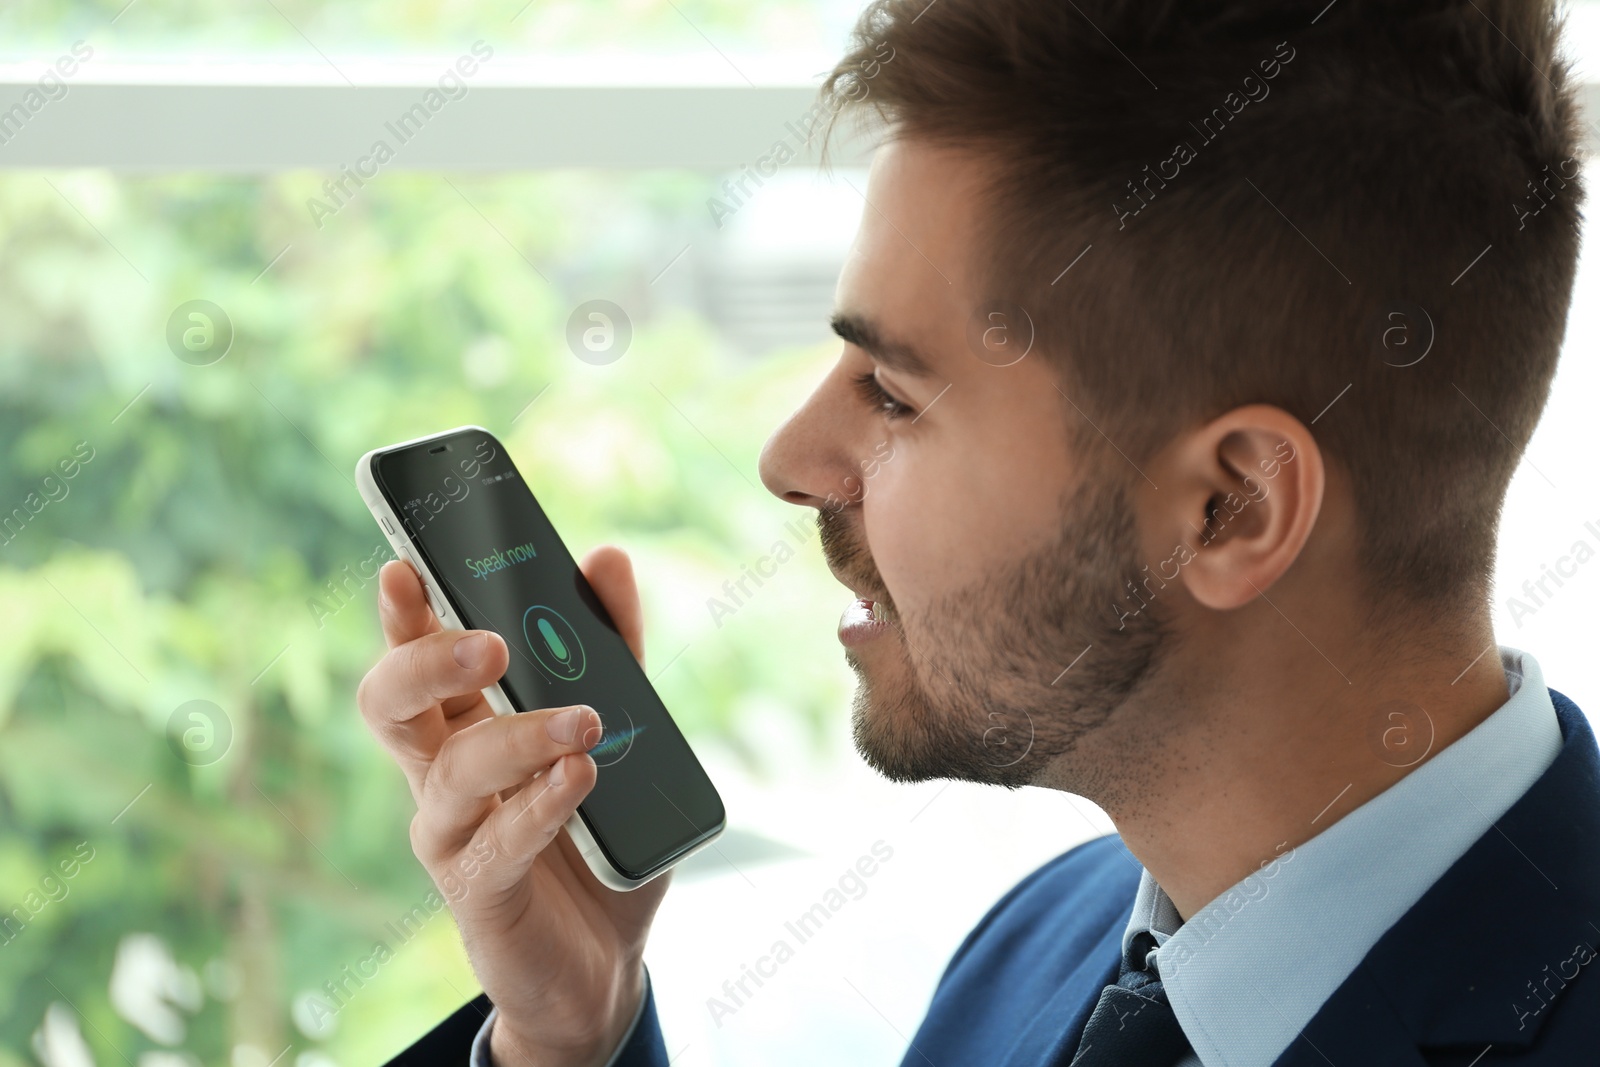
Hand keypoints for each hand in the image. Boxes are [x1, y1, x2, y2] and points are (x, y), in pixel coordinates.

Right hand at [356, 546, 671, 1066]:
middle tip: (488, 646)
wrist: (603, 960)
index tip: (406, 567)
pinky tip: (579, 777)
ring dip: (518, 737)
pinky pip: (497, 842)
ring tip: (585, 722)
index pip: (416, 655)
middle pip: (391, 705)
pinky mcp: (479, 891)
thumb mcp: (624, 729)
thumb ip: (612, 646)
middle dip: (426, 663)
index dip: (403, 613)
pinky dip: (539, 805)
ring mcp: (453, 834)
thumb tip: (605, 558)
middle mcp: (443, 774)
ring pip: (451, 772)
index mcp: (465, 725)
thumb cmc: (597, 837)